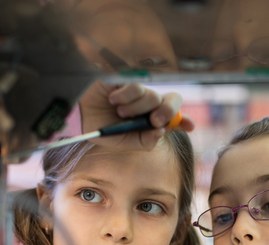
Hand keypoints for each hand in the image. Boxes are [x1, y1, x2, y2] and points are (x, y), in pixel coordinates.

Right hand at [80, 81, 194, 150]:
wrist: (78, 115)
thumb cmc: (101, 128)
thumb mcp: (123, 142)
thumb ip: (143, 141)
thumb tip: (161, 132)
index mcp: (151, 120)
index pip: (175, 119)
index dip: (184, 121)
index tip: (189, 126)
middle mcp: (149, 105)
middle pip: (173, 100)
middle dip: (168, 112)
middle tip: (155, 121)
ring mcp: (140, 91)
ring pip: (153, 96)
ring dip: (137, 108)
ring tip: (120, 112)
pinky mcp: (128, 78)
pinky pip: (137, 86)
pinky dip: (126, 96)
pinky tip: (113, 99)